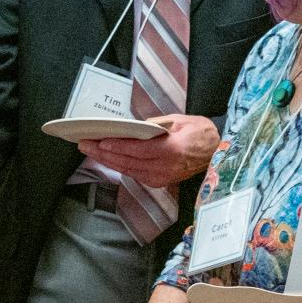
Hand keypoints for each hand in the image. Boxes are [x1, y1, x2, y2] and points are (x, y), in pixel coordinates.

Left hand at [77, 114, 219, 187]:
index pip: (138, 150)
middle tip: (84, 145)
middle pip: (128, 162)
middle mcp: (165, 167)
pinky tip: (107, 159)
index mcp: (172, 150)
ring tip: (90, 151)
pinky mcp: (159, 182)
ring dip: (107, 161)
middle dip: (103, 153)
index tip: (100, 142)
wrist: (216, 153)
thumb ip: (156, 125)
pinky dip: (119, 166)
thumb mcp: (180, 120)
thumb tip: (133, 127)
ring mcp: (162, 177)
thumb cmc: (200, 133)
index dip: (118, 147)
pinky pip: (135, 174)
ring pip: (128, 170)